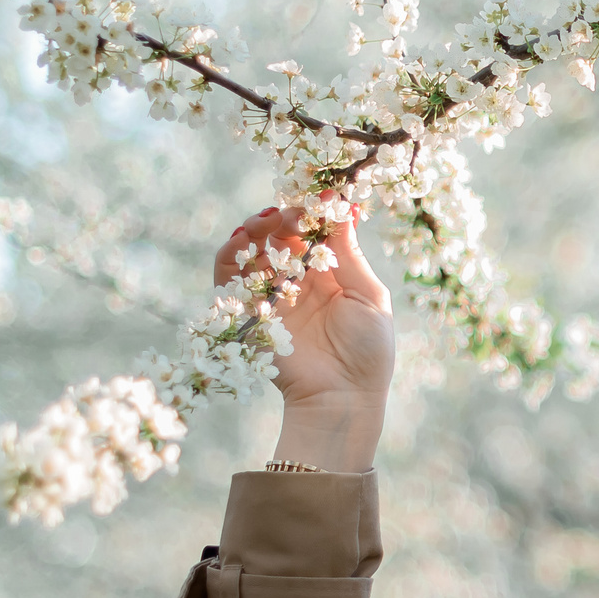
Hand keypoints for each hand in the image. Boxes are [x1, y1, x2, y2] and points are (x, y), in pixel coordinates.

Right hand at [214, 201, 393, 469]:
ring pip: (252, 253)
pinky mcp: (250, 315)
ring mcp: (273, 298)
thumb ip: (349, 253)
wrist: (342, 398)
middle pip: (280, 237)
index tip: (316, 199)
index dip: (311, 212)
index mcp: (332, 275)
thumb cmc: (367, 351)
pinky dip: (229, 260)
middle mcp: (300, 282)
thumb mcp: (369, 296)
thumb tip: (342, 205)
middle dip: (280, 218)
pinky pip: (230, 282)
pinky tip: (238, 245)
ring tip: (261, 224)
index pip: (314, 232)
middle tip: (286, 214)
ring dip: (253, 232)